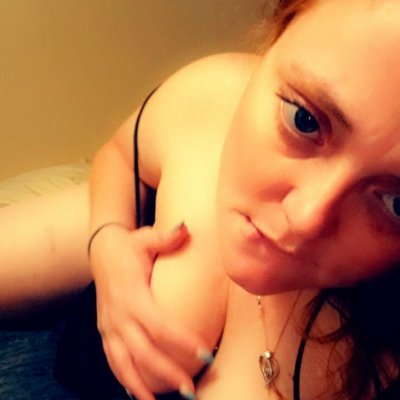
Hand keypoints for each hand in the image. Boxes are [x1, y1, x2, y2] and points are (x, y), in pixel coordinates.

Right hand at [90, 223, 210, 399]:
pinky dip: (124, 379)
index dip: (180, 340)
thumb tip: (187, 228)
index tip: (204, 353)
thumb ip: (164, 237)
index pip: (158, 323)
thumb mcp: (143, 238)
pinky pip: (113, 361)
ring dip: (143, 384)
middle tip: (190, 389)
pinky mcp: (106, 331)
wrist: (100, 253)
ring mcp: (109, 326)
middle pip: (142, 351)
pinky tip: (138, 394)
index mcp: (130, 294)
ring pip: (123, 363)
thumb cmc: (127, 247)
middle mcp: (117, 315)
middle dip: (166, 372)